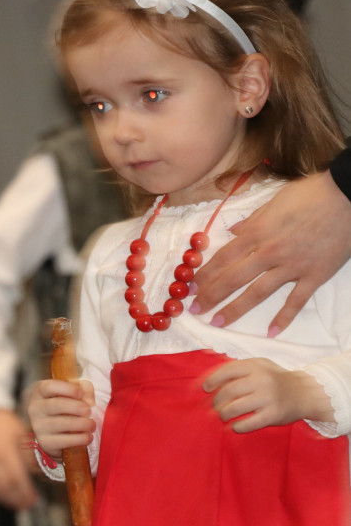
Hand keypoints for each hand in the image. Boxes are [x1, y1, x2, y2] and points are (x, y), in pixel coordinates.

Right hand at [0, 410, 37, 509]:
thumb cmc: (6, 424)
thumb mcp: (21, 436)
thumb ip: (29, 455)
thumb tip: (45, 474)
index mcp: (2, 450)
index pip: (15, 478)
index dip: (25, 491)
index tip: (35, 499)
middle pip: (3, 486)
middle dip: (17, 498)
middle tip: (29, 504)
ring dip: (5, 498)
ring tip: (17, 504)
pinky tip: (1, 495)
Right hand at [27, 378, 95, 456]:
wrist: (55, 431)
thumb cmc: (65, 407)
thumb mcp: (72, 392)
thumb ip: (83, 388)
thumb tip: (89, 401)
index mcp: (40, 392)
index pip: (49, 387)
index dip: (67, 389)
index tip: (81, 393)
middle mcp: (35, 408)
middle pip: (56, 405)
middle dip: (77, 407)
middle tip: (89, 411)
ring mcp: (38, 426)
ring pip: (62, 424)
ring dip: (82, 424)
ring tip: (91, 425)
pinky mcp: (45, 443)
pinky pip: (64, 441)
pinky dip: (80, 439)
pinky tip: (87, 436)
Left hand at [192, 171, 350, 333]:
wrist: (349, 196)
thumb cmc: (311, 193)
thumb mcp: (274, 201)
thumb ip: (252, 220)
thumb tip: (232, 231)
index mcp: (257, 232)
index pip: (223, 258)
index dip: (205, 274)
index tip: (190, 287)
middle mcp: (270, 252)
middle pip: (234, 278)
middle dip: (211, 295)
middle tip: (194, 310)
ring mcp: (292, 265)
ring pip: (258, 292)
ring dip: (235, 309)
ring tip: (218, 322)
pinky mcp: (315, 275)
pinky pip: (296, 300)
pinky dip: (284, 317)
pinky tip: (271, 332)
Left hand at [204, 358, 333, 432]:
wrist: (306, 393)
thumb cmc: (275, 379)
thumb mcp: (259, 366)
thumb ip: (236, 370)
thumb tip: (206, 381)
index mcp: (255, 366)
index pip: (226, 371)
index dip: (212, 381)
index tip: (206, 389)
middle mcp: (261, 380)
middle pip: (227, 392)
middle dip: (216, 401)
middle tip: (215, 406)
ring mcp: (268, 398)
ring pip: (234, 408)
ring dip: (223, 415)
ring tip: (224, 416)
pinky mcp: (273, 415)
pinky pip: (248, 423)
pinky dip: (237, 427)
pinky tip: (235, 426)